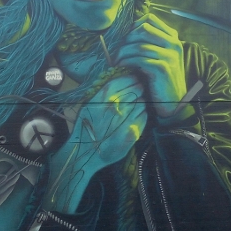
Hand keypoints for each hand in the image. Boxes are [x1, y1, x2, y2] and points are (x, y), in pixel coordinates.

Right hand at [45, 74, 147, 213]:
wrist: (85, 153)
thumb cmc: (85, 126)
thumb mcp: (89, 103)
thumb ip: (105, 91)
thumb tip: (121, 78)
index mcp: (105, 95)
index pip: (128, 78)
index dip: (132, 79)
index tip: (132, 81)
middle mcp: (117, 105)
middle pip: (138, 89)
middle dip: (138, 89)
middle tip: (136, 93)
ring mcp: (126, 119)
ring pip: (142, 103)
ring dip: (140, 103)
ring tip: (133, 109)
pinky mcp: (133, 132)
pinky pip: (144, 116)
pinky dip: (142, 115)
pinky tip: (133, 119)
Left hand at [115, 14, 186, 117]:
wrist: (174, 102)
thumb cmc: (162, 79)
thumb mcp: (160, 57)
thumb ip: (150, 43)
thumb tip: (126, 32)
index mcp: (173, 38)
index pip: (150, 19)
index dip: (133, 25)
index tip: (125, 38)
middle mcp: (173, 44)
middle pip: (143, 29)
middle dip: (127, 39)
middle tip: (117, 50)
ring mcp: (169, 56)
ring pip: (139, 45)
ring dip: (123, 52)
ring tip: (116, 60)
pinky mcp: (163, 68)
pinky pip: (139, 59)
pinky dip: (126, 62)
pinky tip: (121, 66)